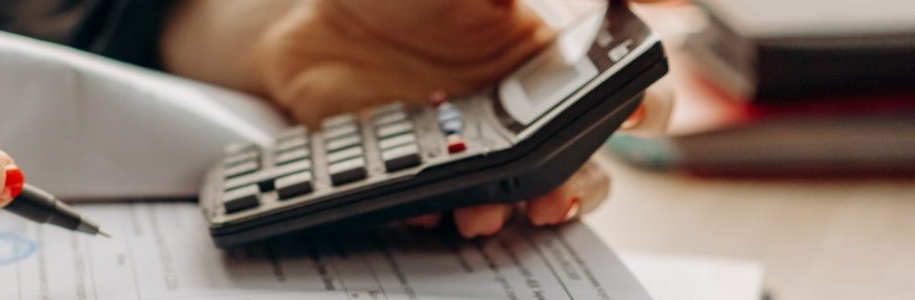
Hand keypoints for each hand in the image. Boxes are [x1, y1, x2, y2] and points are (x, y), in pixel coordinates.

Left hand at [163, 0, 676, 236]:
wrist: (310, 20)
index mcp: (546, 58)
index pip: (622, 88)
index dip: (642, 104)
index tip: (632, 117)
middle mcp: (517, 108)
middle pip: (579, 163)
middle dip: (577, 187)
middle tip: (555, 195)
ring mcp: (469, 142)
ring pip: (515, 194)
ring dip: (510, 209)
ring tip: (486, 211)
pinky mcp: (418, 167)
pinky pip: (440, 203)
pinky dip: (436, 210)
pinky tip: (427, 206)